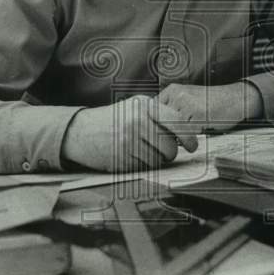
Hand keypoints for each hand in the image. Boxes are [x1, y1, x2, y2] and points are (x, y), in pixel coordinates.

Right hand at [60, 94, 195, 172]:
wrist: (80, 131)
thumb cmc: (114, 120)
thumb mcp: (135, 108)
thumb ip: (159, 116)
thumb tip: (187, 134)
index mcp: (144, 105)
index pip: (177, 122)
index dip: (189, 137)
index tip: (193, 146)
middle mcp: (137, 121)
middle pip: (169, 147)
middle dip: (169, 154)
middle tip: (162, 151)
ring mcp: (128, 140)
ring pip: (157, 160)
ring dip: (155, 161)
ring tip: (142, 151)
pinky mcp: (120, 158)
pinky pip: (143, 169)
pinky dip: (141, 166)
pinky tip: (130, 157)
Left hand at [156, 82, 263, 136]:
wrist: (236, 98)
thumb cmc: (211, 104)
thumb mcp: (187, 103)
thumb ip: (171, 113)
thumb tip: (154, 134)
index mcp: (172, 91)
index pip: (151, 112)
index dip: (154, 127)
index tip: (161, 136)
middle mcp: (176, 94)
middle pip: (159, 122)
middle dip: (165, 135)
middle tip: (173, 143)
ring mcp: (187, 102)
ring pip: (172, 129)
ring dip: (179, 139)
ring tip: (190, 138)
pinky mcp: (198, 113)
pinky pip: (187, 133)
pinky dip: (191, 139)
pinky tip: (199, 136)